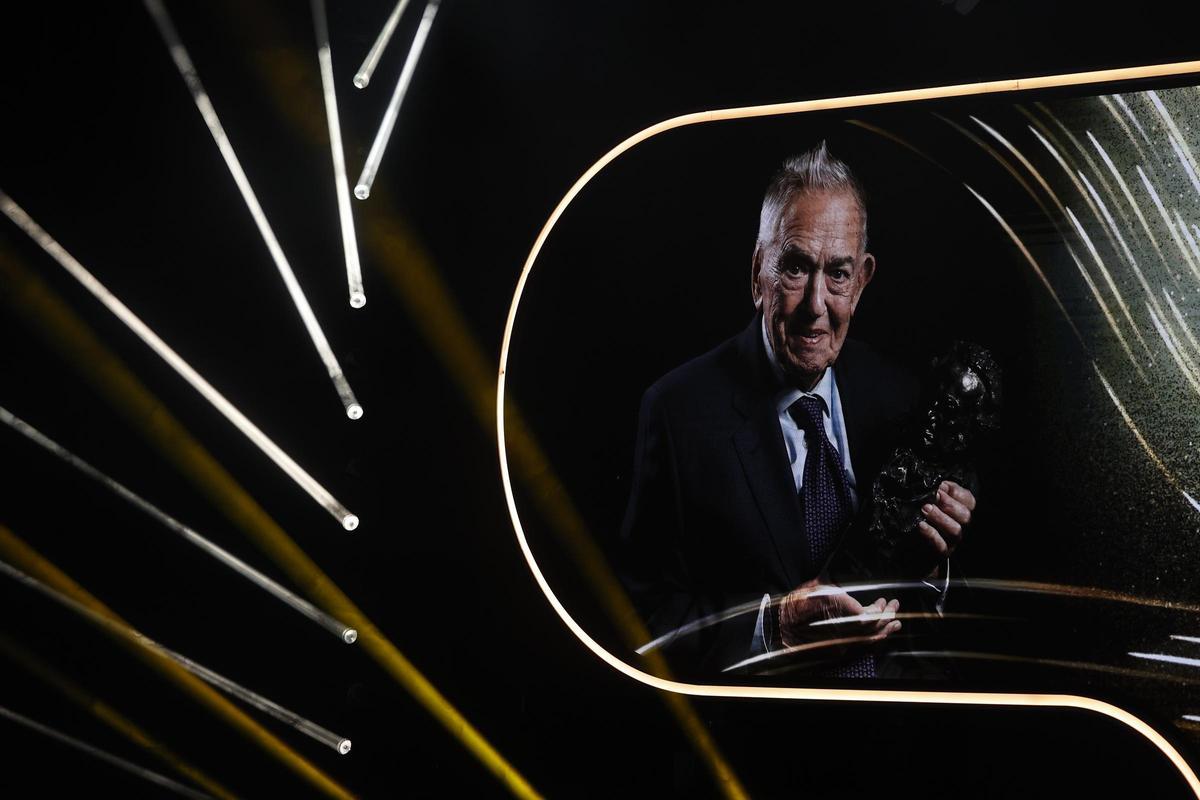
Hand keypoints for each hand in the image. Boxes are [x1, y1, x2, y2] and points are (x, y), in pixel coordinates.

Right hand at [778, 579, 900, 648]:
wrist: (781, 628)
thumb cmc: (794, 606)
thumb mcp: (813, 587)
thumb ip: (834, 586)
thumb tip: (849, 584)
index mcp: (834, 610)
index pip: (866, 615)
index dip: (879, 610)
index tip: (884, 601)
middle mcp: (839, 628)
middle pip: (872, 627)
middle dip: (887, 617)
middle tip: (895, 607)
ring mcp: (840, 641)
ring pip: (869, 639)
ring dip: (885, 630)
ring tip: (895, 623)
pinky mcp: (839, 648)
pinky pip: (862, 645)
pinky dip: (874, 638)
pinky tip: (881, 633)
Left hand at [915, 480, 975, 571]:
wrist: (912, 556)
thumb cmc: (923, 525)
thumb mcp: (930, 507)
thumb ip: (935, 495)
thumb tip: (937, 484)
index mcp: (958, 514)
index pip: (969, 501)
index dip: (958, 492)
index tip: (942, 486)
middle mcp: (958, 527)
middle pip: (965, 516)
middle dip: (950, 504)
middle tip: (935, 496)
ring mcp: (951, 542)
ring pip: (955, 530)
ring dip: (941, 518)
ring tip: (925, 509)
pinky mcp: (940, 554)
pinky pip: (941, 545)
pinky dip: (932, 534)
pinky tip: (922, 526)